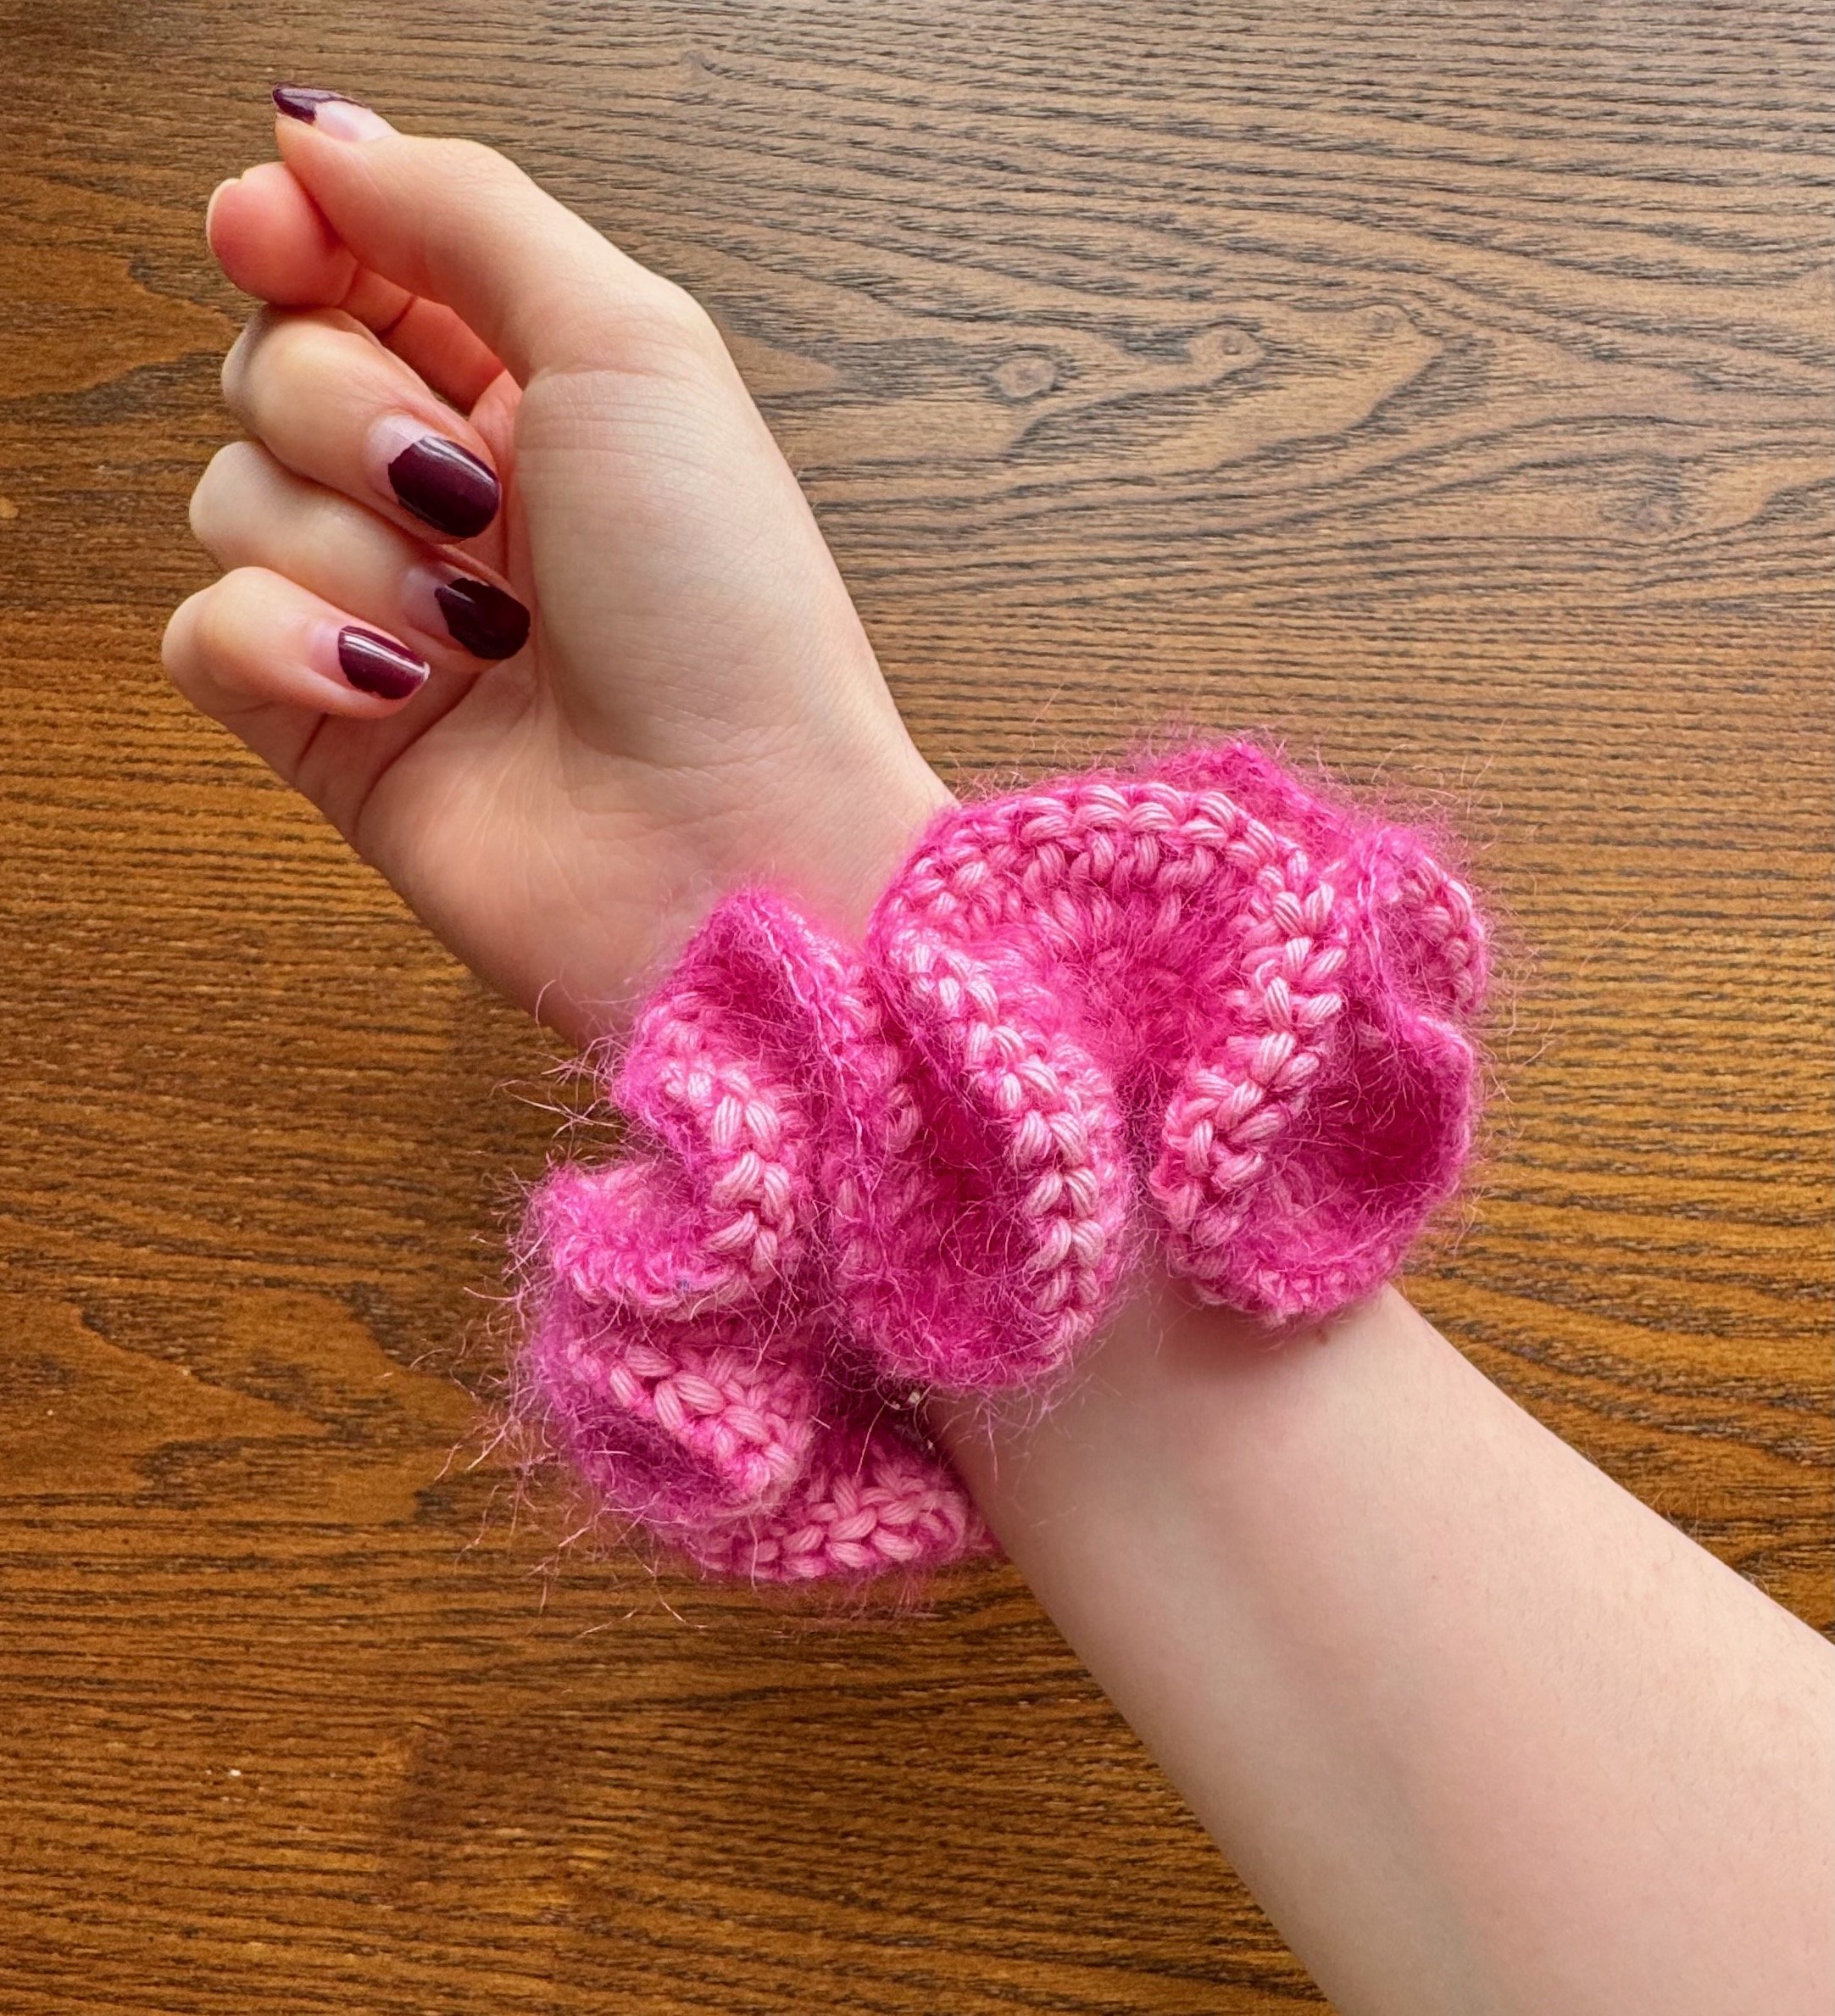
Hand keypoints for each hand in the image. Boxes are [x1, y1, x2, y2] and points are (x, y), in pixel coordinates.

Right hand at [165, 90, 949, 1040]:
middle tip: (463, 492)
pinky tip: (404, 685)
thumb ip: (466, 216)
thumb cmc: (725, 609)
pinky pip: (204, 633)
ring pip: (227, 494)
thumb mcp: (632, 348)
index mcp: (536, 393)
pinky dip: (286, 644)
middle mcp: (451, 496)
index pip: (348, 261)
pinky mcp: (332, 725)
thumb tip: (313, 135)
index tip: (273, 232)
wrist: (733, 841)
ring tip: (481, 625)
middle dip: (344, 408)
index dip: (292, 233)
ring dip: (349, 546)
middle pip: (268, 363)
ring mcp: (386, 612)